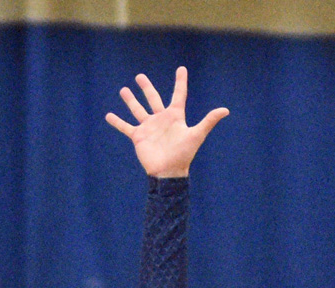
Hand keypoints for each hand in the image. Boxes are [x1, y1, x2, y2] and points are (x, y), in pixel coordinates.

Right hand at [104, 66, 229, 178]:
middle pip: (153, 99)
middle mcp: (161, 119)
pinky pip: (126, 127)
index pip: (178, 95)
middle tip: (139, 76)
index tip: (181, 69)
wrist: (169, 172)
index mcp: (175, 116)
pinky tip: (109, 115)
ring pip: (138, 110)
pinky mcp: (139, 137)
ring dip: (130, 101)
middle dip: (146, 88)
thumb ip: (209, 121)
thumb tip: (226, 110)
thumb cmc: (184, 154)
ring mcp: (149, 128)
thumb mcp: (196, 134)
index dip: (180, 82)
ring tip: (123, 90)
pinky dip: (117, 122)